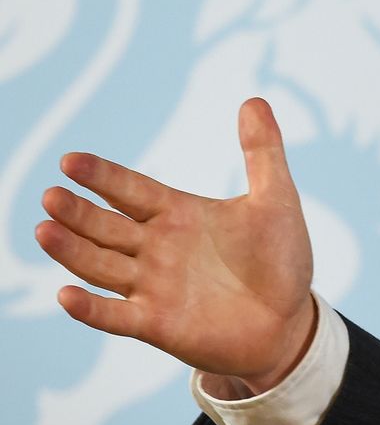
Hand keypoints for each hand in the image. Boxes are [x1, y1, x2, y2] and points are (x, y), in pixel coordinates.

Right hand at [35, 98, 316, 392]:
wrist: (290, 321)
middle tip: (52, 194)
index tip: (71, 161)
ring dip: (72, 251)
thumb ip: (263, 153)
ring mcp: (152, 286)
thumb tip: (254, 99)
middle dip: (78, 212)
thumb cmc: (280, 261)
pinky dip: (92, 309)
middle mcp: (155, 248)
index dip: (102, 177)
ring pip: (101, 265)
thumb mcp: (277, 201)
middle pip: (106, 226)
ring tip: (43, 230)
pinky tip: (66, 296)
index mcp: (176, 214)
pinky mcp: (158, 324)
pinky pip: (117, 316)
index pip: (130, 190)